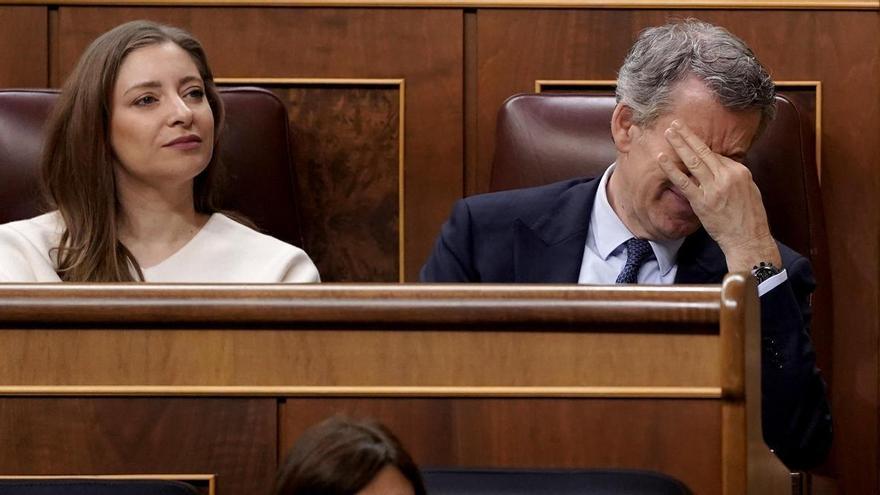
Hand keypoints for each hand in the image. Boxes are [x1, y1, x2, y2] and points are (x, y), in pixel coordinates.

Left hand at [658, 120, 780, 271]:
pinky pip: (684, 181)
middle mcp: (727, 176)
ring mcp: (714, 188)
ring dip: (679, 145)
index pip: (717, 156)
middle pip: (704, 151)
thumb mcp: (749, 191)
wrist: (749, 239)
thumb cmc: (750, 218)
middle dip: (688, 136)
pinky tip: (661, 158)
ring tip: (668, 132)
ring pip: (693, 161)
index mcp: (740, 172)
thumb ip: (734, 177)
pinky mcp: (702, 201)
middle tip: (676, 123)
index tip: (689, 140)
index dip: (702, 149)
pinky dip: (671, 168)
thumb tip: (720, 167)